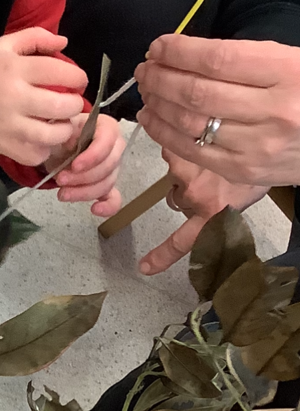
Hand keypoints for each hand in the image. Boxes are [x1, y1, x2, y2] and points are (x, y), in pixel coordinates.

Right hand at [0, 27, 86, 165]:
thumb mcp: (5, 46)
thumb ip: (36, 37)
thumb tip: (64, 43)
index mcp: (15, 69)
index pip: (61, 72)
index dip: (78, 78)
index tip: (77, 82)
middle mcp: (13, 97)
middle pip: (63, 106)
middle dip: (75, 105)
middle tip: (70, 104)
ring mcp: (9, 125)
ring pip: (54, 135)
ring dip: (64, 130)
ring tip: (59, 123)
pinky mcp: (4, 146)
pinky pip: (37, 155)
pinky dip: (44, 149)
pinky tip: (41, 139)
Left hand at [47, 113, 124, 216]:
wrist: (54, 148)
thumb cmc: (59, 134)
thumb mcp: (58, 127)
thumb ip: (65, 130)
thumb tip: (72, 142)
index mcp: (105, 127)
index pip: (108, 140)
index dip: (93, 155)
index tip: (74, 166)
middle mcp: (114, 147)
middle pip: (109, 165)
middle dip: (84, 177)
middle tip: (60, 179)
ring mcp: (112, 168)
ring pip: (107, 183)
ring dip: (84, 192)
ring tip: (62, 193)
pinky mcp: (106, 185)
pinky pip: (114, 198)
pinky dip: (108, 207)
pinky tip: (95, 209)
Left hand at [136, 35, 299, 186]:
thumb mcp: (290, 61)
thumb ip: (241, 58)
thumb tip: (181, 54)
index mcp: (286, 72)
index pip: (218, 60)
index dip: (179, 52)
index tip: (159, 46)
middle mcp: (273, 110)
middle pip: (197, 92)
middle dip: (160, 77)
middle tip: (145, 68)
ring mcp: (257, 145)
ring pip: (189, 123)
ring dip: (156, 104)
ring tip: (146, 89)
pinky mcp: (243, 171)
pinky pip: (192, 151)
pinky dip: (163, 133)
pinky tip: (151, 117)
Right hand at [138, 149, 268, 275]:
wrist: (265, 144)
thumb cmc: (257, 172)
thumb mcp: (240, 200)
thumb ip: (213, 209)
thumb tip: (197, 207)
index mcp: (211, 214)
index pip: (180, 242)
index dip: (161, 256)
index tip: (145, 267)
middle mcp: (194, 196)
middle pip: (177, 199)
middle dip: (188, 191)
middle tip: (209, 180)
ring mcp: (184, 173)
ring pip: (174, 175)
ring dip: (187, 169)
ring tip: (208, 160)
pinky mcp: (179, 153)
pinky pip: (172, 153)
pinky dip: (181, 150)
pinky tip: (198, 145)